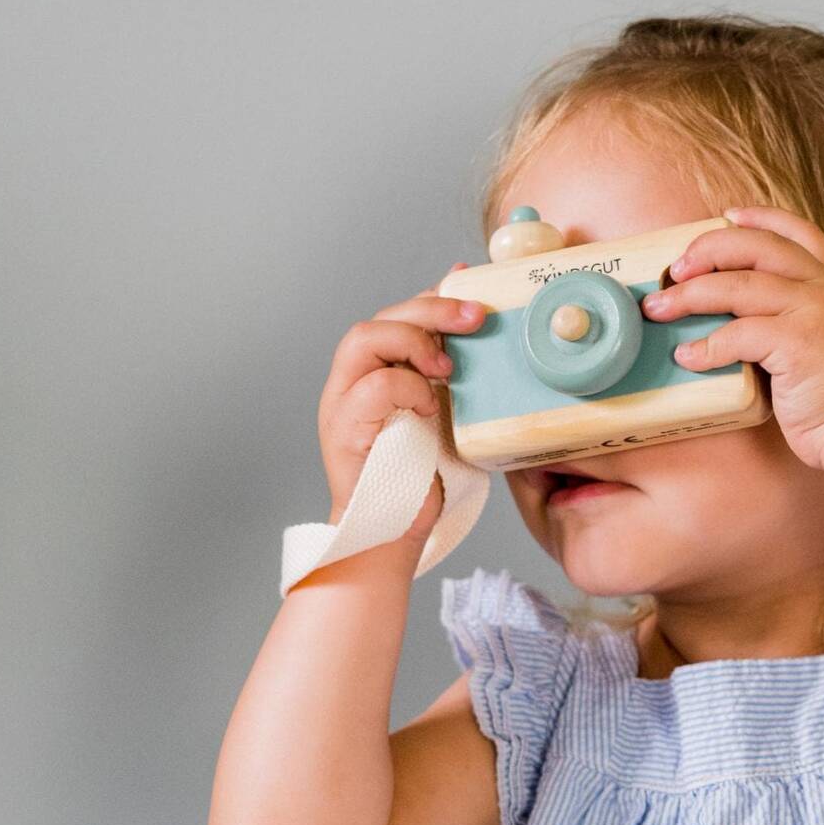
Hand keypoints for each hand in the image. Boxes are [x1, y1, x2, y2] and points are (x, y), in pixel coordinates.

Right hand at [316, 265, 482, 534]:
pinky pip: (371, 387)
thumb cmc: (421, 477)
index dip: (433, 296)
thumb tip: (483, 327)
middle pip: (380, 319)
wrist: (392, 534)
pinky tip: (428, 405)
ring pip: (363, 339)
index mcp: (373, 372)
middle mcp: (350, 381)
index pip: (397, 314)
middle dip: (432, 310)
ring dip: (413, 342)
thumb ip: (454, 374)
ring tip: (448, 368)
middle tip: (475, 318)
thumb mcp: (447, 413)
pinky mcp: (343, 432)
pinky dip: (406, 387)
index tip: (473, 289)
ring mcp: (340, 404)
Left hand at [637, 206, 823, 470]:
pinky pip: (737, 334)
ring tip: (659, 309)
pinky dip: (705, 346)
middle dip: (708, 250)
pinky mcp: (799, 343)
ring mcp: (814, 312)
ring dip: (689, 296)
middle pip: (757, 247)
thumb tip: (735, 316)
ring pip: (738, 286)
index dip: (761, 218)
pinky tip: (686, 357)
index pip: (799, 233)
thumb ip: (795, 319)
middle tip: (675, 270)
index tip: (727, 214)